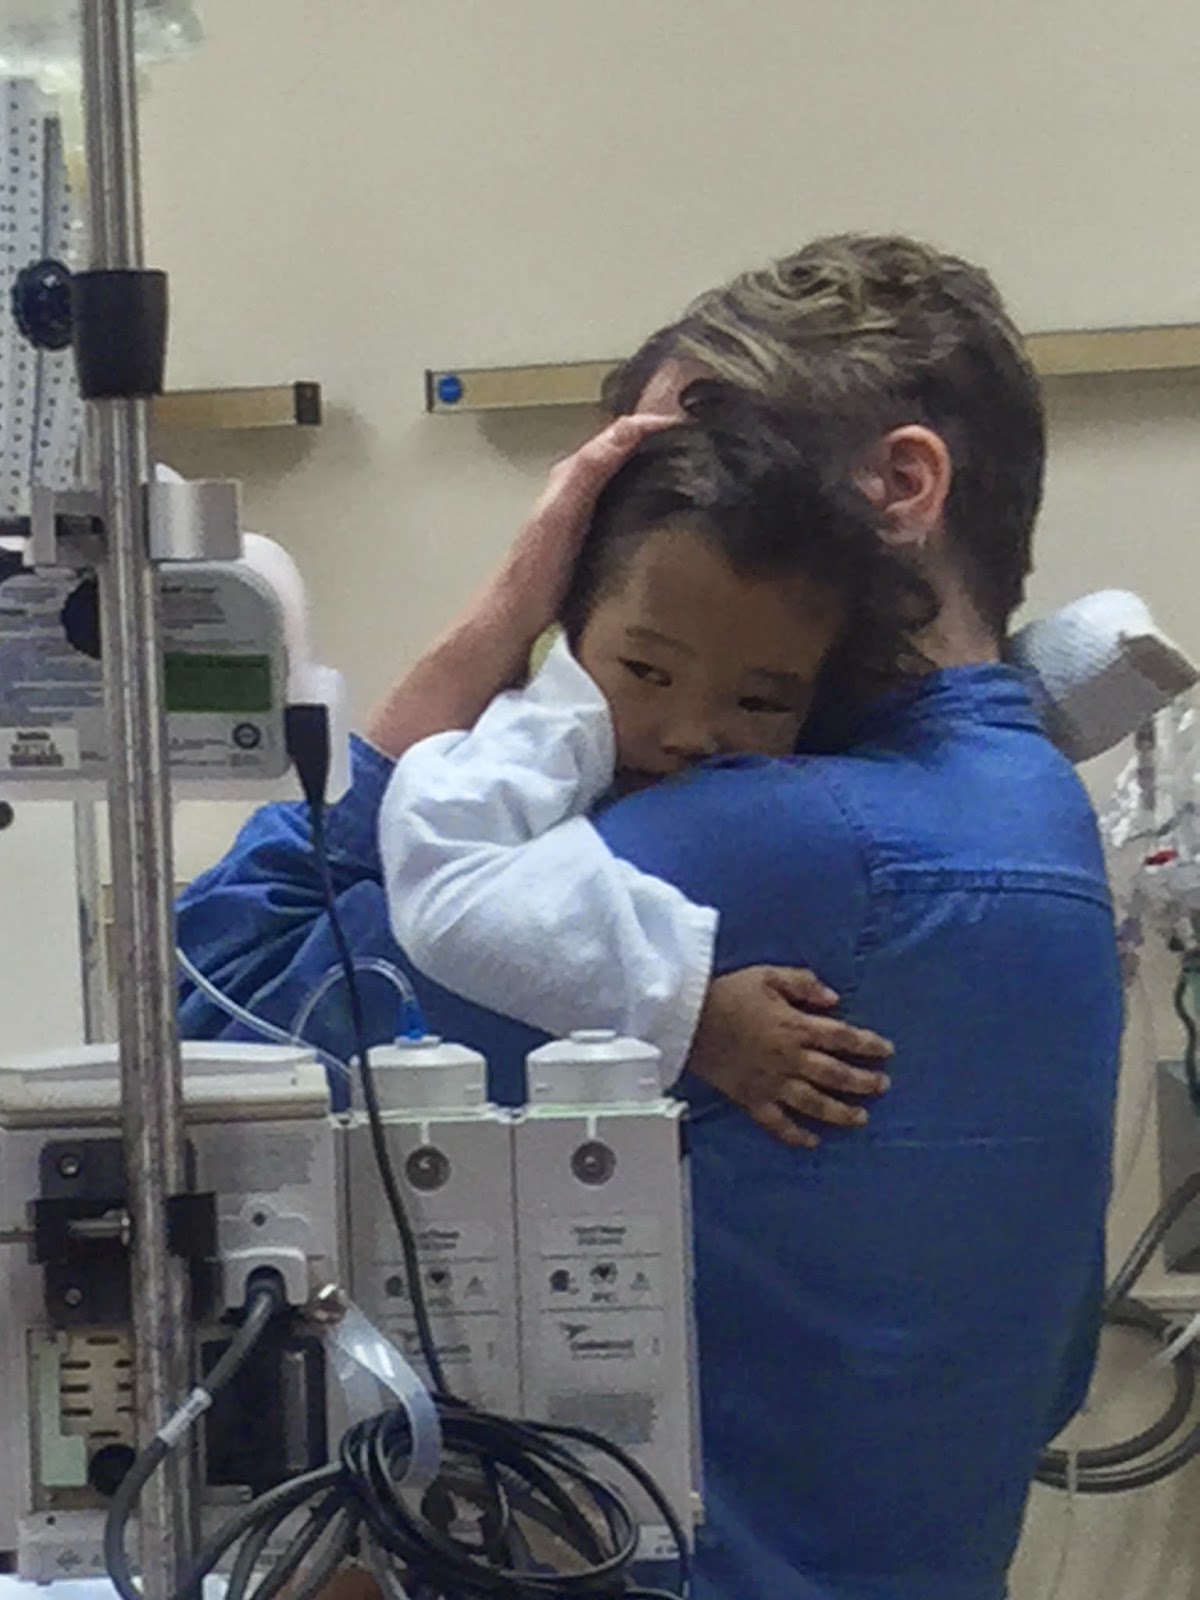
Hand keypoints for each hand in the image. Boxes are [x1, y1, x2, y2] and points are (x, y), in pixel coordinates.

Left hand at [492, 412, 675, 638]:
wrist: (517, 615)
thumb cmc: (535, 569)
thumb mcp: (561, 513)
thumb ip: (589, 471)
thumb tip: (627, 430)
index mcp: (573, 474)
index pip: (619, 434)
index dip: (652, 425)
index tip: (690, 427)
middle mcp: (579, 487)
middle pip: (626, 451)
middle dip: (660, 442)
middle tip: (700, 446)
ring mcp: (586, 511)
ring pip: (627, 476)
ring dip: (656, 467)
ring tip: (692, 472)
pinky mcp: (592, 536)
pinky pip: (626, 504)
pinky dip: (648, 497)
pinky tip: (665, 511)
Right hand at [688, 966, 893, 1148]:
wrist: (687, 1019)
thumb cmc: (727, 994)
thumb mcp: (767, 976)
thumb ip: (803, 984)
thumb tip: (833, 999)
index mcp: (795, 1026)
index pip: (841, 1037)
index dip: (867, 1044)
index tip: (887, 1051)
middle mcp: (789, 1058)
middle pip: (834, 1074)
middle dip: (863, 1081)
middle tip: (882, 1086)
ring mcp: (771, 1082)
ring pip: (814, 1103)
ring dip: (840, 1112)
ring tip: (861, 1118)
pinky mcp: (751, 1099)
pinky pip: (777, 1122)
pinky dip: (796, 1135)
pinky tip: (813, 1142)